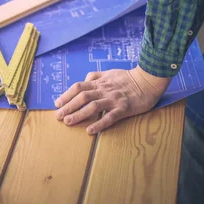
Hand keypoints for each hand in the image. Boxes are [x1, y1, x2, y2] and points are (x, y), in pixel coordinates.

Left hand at [55, 66, 170, 133]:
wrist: (147, 81)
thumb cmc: (127, 78)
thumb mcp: (109, 72)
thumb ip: (96, 75)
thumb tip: (85, 79)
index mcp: (100, 82)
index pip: (78, 87)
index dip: (67, 95)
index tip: (57, 104)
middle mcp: (104, 90)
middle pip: (82, 96)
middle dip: (68, 106)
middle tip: (58, 116)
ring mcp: (113, 99)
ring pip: (93, 106)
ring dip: (79, 114)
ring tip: (68, 122)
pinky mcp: (123, 108)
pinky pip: (109, 117)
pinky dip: (99, 123)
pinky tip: (90, 130)